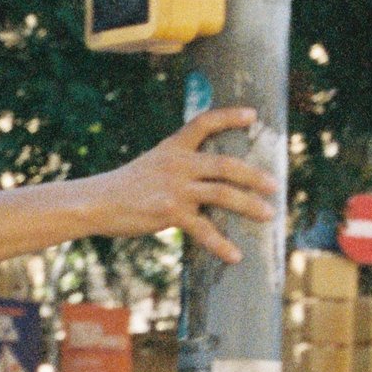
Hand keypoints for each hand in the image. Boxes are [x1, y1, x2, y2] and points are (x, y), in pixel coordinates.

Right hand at [90, 108, 277, 263]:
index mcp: (173, 147)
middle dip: (254, 175)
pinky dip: (221, 244)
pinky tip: (235, 256)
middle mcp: (178, 163)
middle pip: (226, 164)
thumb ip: (176, 166)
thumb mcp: (150, 165)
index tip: (253, 115)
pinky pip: (204, 229)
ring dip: (249, 205)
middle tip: (275, 186)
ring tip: (269, 215)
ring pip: (222, 194)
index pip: (204, 122)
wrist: (96, 202)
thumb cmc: (123, 187)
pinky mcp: (170, 212)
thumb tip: (204, 178)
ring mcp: (175, 188)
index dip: (229, 117)